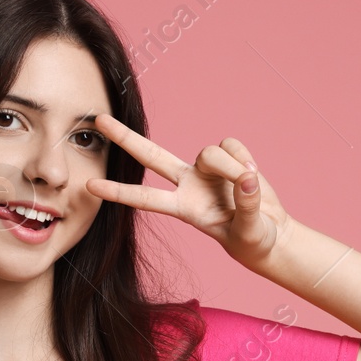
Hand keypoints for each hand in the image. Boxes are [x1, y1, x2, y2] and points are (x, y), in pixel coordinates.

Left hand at [85, 113, 289, 267]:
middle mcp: (189, 184)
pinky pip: (232, 145)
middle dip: (124, 138)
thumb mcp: (249, 232)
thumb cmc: (253, 240)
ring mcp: (206, 170)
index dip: (118, 192)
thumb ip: (246, 206)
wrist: (271, 232)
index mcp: (184, 209)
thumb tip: (246, 178)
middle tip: (98, 120)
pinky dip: (245, 158)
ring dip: (233, 169)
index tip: (89, 186)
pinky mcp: (227, 157)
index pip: (145, 199)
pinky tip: (252, 174)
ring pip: (210, 152)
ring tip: (249, 186)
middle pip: (150, 156)